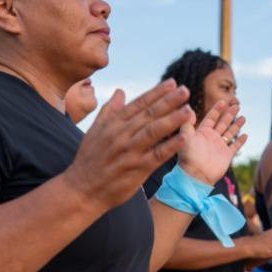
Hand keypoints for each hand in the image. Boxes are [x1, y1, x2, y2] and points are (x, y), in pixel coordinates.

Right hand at [64, 81, 193, 210]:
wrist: (82, 189)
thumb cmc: (89, 160)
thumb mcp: (95, 131)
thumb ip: (110, 110)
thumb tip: (120, 91)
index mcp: (113, 124)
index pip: (139, 104)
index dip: (156, 93)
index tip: (172, 83)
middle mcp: (122, 134)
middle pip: (149, 114)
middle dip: (169, 101)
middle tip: (186, 90)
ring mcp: (130, 151)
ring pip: (154, 131)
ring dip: (173, 120)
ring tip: (189, 110)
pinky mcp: (136, 169)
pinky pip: (157, 155)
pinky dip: (170, 146)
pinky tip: (184, 137)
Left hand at [177, 100, 248, 185]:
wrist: (195, 175)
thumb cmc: (188, 157)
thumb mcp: (185, 137)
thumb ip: (186, 123)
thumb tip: (187, 108)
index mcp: (202, 132)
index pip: (211, 117)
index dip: (217, 109)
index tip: (223, 101)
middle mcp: (211, 138)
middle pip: (222, 123)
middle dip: (229, 114)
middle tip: (236, 105)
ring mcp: (219, 147)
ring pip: (230, 132)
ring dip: (236, 125)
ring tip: (243, 117)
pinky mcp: (226, 156)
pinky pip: (235, 146)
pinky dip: (240, 141)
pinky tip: (245, 135)